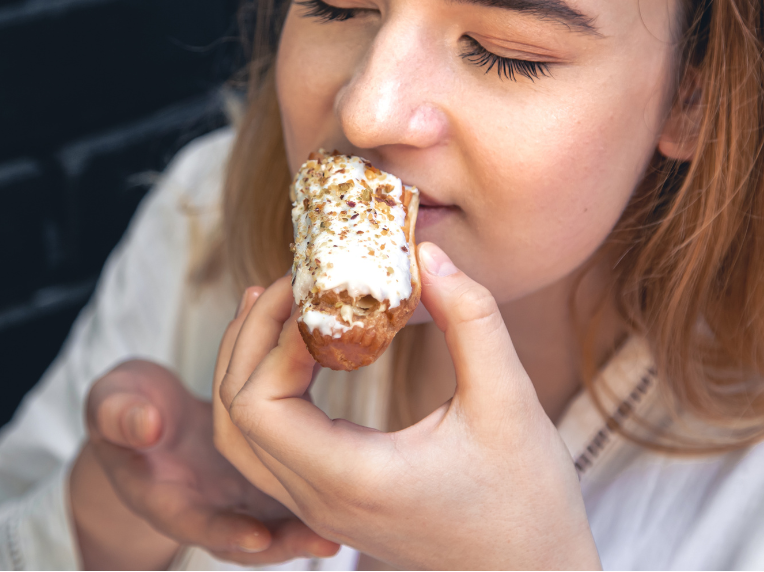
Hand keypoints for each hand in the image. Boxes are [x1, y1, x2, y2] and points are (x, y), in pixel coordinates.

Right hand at [70, 354, 338, 568]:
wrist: (145, 416)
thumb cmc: (125, 406)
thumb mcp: (113, 403)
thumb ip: (122, 415)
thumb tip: (146, 425)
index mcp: (167, 497)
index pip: (196, 523)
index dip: (226, 531)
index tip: (258, 536)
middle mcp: (207, 507)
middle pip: (248, 540)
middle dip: (286, 544)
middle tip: (328, 545)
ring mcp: (237, 500)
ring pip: (278, 522)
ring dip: (311, 527)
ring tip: (350, 528)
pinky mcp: (262, 483)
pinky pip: (292, 492)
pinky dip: (318, 491)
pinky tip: (354, 483)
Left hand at [213, 243, 601, 568]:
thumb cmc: (529, 503)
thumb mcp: (511, 402)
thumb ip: (472, 320)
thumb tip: (427, 253)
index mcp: (353, 479)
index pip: (259, 405)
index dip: (273, 335)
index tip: (316, 288)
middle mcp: (321, 501)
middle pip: (234, 415)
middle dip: (251, 337)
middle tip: (290, 280)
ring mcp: (320, 510)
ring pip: (239, 437)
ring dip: (247, 365)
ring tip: (277, 305)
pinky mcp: (331, 505)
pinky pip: (267, 449)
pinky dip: (267, 393)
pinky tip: (304, 352)